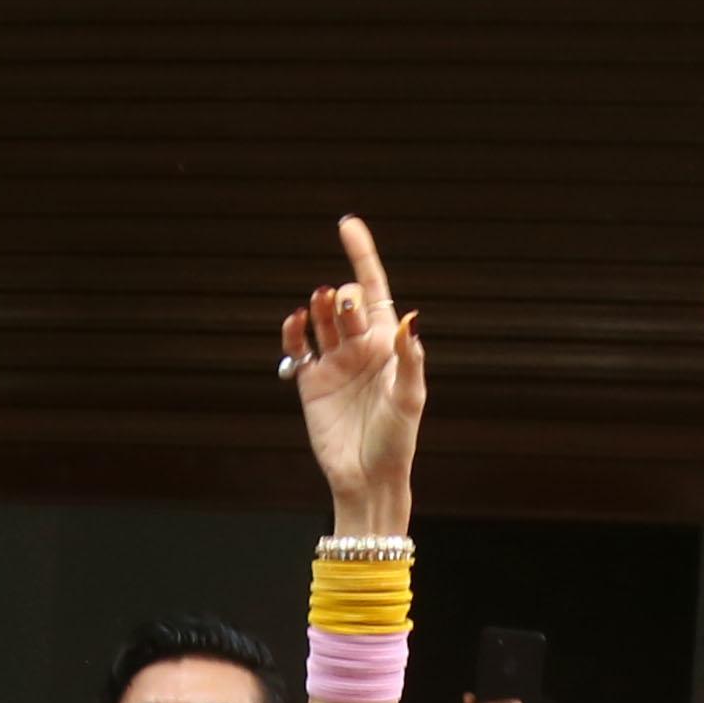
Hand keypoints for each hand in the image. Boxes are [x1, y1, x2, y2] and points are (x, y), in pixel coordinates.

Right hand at [280, 215, 426, 530]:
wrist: (367, 478)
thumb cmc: (397, 441)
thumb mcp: (410, 399)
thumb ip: (408, 359)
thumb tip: (410, 321)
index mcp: (388, 344)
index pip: (375, 290)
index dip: (362, 256)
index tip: (347, 224)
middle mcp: (360, 347)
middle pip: (346, 300)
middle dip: (342, 295)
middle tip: (342, 309)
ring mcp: (334, 362)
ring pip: (321, 318)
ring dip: (319, 306)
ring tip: (317, 308)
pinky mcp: (310, 381)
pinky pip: (298, 347)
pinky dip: (293, 331)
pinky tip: (295, 323)